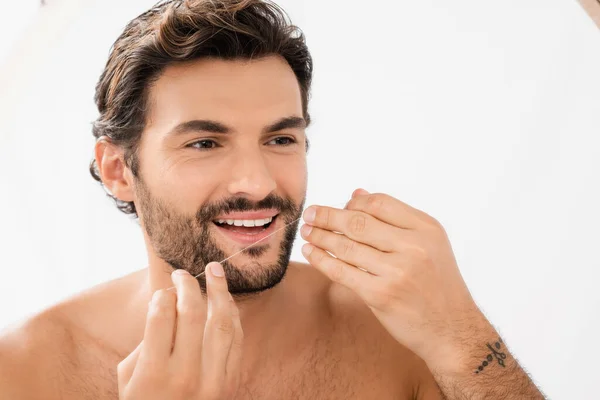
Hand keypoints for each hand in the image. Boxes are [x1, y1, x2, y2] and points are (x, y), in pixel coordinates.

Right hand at [117, 262, 242, 399]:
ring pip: (223, 323)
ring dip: (220, 292)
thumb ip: (146, 340)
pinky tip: (226, 301)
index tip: (162, 291)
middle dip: (188, 285)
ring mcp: (213, 380)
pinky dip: (233, 316)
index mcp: (154, 373)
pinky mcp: (231, 383)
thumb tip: (168, 304)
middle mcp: (186, 375)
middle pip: (193, 314)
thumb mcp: (129, 377)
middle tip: (183, 273)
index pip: (161, 316)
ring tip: (215, 271)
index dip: (162, 295)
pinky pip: (237, 340)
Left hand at [300, 189, 488, 365]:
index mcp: (426, 229)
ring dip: (320, 236)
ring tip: (306, 231)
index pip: (380, 203)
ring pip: (346, 246)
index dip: (352, 203)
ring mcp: (397, 271)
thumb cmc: (437, 285)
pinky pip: (341, 272)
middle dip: (327, 216)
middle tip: (309, 213)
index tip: (336, 207)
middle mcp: (414, 247)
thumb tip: (356, 194)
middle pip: (358, 222)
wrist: (452, 330)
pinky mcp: (380, 295)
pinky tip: (310, 252)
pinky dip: (321, 259)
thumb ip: (394, 219)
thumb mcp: (429, 244)